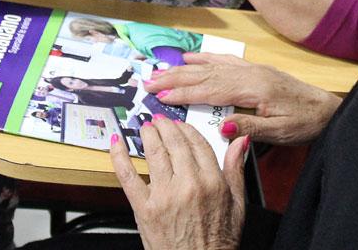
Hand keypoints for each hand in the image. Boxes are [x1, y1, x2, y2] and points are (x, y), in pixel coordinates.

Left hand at [111, 116, 248, 249]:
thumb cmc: (218, 242)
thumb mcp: (238, 205)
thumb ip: (236, 170)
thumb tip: (240, 142)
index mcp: (212, 182)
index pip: (197, 143)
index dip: (187, 129)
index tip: (180, 124)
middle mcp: (187, 185)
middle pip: (174, 143)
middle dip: (165, 126)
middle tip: (159, 120)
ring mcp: (164, 196)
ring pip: (153, 153)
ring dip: (147, 134)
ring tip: (145, 127)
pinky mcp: (144, 208)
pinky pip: (128, 176)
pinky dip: (119, 156)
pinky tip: (117, 142)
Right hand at [144, 53, 341, 145]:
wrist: (328, 109)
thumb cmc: (305, 123)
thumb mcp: (279, 132)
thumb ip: (249, 126)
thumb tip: (220, 127)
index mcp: (252, 88)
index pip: (209, 90)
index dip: (183, 94)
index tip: (159, 97)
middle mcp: (248, 74)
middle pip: (204, 75)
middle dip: (174, 79)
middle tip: (147, 82)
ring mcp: (250, 69)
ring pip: (210, 67)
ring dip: (183, 69)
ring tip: (160, 71)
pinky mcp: (254, 70)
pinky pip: (224, 61)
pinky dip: (204, 59)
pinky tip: (190, 59)